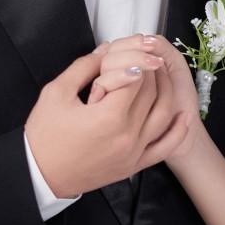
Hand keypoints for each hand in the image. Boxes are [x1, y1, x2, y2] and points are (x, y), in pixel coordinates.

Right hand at [25, 44, 187, 195]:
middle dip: (150, 70)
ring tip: (160, 76)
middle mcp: (127, 135)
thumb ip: (84, 68)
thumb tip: (105, 51)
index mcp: (108, 116)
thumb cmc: (45, 137)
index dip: (136, 59)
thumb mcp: (56, 93)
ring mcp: (133, 152)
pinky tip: (183, 117)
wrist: (41, 175)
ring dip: (166, 91)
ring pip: (163, 114)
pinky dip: (178, 131)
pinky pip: (165, 148)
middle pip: (151, 92)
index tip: (134, 49)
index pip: (136, 77)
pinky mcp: (134, 165)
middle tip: (144, 58)